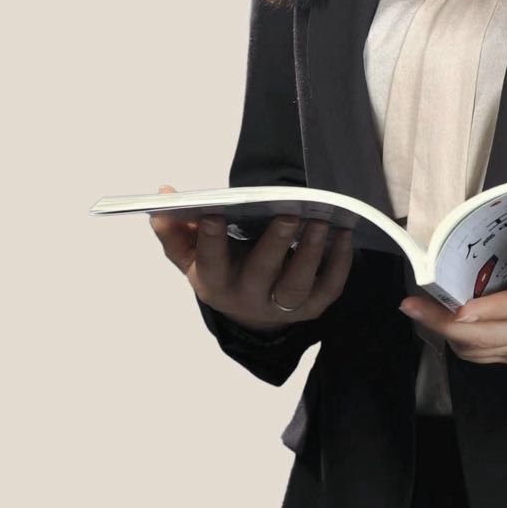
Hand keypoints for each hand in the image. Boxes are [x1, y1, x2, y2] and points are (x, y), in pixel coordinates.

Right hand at [149, 184, 353, 333]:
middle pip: (260, 275)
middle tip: (287, 213)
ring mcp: (280, 307)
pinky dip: (339, 264)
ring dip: (311, 253)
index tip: (213, 211)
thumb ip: (175, 229)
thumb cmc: (220, 270)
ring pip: (296, 286)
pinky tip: (343, 236)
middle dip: (274, 245)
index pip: (209, 263)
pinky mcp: (310, 308)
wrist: (248, 311)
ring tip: (320, 221)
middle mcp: (247, 298)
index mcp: (214, 283)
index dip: (209, 240)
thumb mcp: (191, 255)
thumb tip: (162, 196)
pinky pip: (328, 289)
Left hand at [397, 217, 506, 366]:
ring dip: (444, 334)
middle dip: (444, 322)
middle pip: (486, 335)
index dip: (492, 310)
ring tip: (416, 311)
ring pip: (479, 349)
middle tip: (411, 303)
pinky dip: (458, 342)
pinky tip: (440, 325)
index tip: (461, 309)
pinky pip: (485, 355)